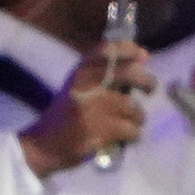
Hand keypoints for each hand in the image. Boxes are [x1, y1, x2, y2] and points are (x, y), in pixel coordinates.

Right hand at [22, 40, 160, 172]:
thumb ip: (108, 71)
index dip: (131, 50)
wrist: (45, 145)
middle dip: (147, 82)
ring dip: (138, 118)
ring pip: (134, 107)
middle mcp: (85, 84)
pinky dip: (134, 135)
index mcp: (81, 70)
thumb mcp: (80, 85)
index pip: (109, 49)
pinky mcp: (99, 132)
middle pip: (129, 73)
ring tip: (130, 123)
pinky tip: (125, 137)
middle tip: (149, 90)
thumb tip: (144, 56)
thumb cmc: (68, 113)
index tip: (143, 57)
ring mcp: (92, 108)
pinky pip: (132, 130)